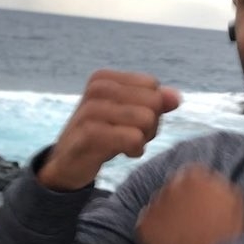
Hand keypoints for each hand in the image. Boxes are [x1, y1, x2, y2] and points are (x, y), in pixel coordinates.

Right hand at [37, 70, 180, 190]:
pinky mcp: (90, 133)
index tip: (132, 123)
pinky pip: (134, 138)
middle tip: (131, 137)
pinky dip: (135, 150)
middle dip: (150, 126)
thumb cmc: (102, 138)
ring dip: (143, 139)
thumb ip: (153, 103)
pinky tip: (122, 154)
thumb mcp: (129, 117)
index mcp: (105, 78)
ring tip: (126, 145)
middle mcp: (97, 88)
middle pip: (154, 102)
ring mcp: (92, 110)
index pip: (153, 87)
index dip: (152, 109)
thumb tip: (176, 97)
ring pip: (147, 119)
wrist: (67, 165)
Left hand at [135, 164, 243, 243]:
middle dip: (177, 202)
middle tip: (186, 222)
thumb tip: (211, 179)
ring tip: (177, 235)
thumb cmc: (227, 235)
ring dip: (165, 217)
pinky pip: (144, 225)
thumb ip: (219, 184)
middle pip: (170, 190)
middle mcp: (171, 186)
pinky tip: (166, 243)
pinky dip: (152, 232)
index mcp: (194, 177)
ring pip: (157, 207)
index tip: (195, 204)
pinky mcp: (144, 226)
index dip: (192, 191)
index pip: (187, 176)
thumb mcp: (234, 201)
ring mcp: (155, 206)